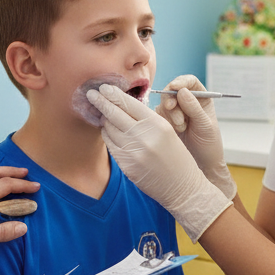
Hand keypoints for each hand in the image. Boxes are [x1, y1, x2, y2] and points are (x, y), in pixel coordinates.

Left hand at [86, 85, 231, 242]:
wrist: (183, 187)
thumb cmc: (177, 157)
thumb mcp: (168, 131)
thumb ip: (148, 118)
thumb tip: (124, 105)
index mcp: (157, 124)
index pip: (129, 103)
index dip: (114, 94)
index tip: (105, 87)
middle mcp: (144, 136)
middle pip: (115, 113)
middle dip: (101, 101)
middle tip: (91, 93)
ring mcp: (133, 152)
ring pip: (109, 128)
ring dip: (104, 119)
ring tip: (101, 112)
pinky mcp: (126, 165)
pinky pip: (110, 144)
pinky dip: (107, 135)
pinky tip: (107, 130)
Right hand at [157, 76, 235, 199]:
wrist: (201, 165)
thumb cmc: (209, 145)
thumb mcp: (205, 126)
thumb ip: (194, 108)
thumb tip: (182, 91)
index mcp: (201, 98)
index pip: (190, 82)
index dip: (181, 81)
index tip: (175, 87)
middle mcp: (187, 102)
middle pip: (173, 91)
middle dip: (171, 99)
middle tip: (172, 108)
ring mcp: (175, 112)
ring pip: (164, 103)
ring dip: (170, 114)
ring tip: (181, 128)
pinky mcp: (165, 123)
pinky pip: (158, 115)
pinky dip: (164, 121)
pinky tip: (173, 131)